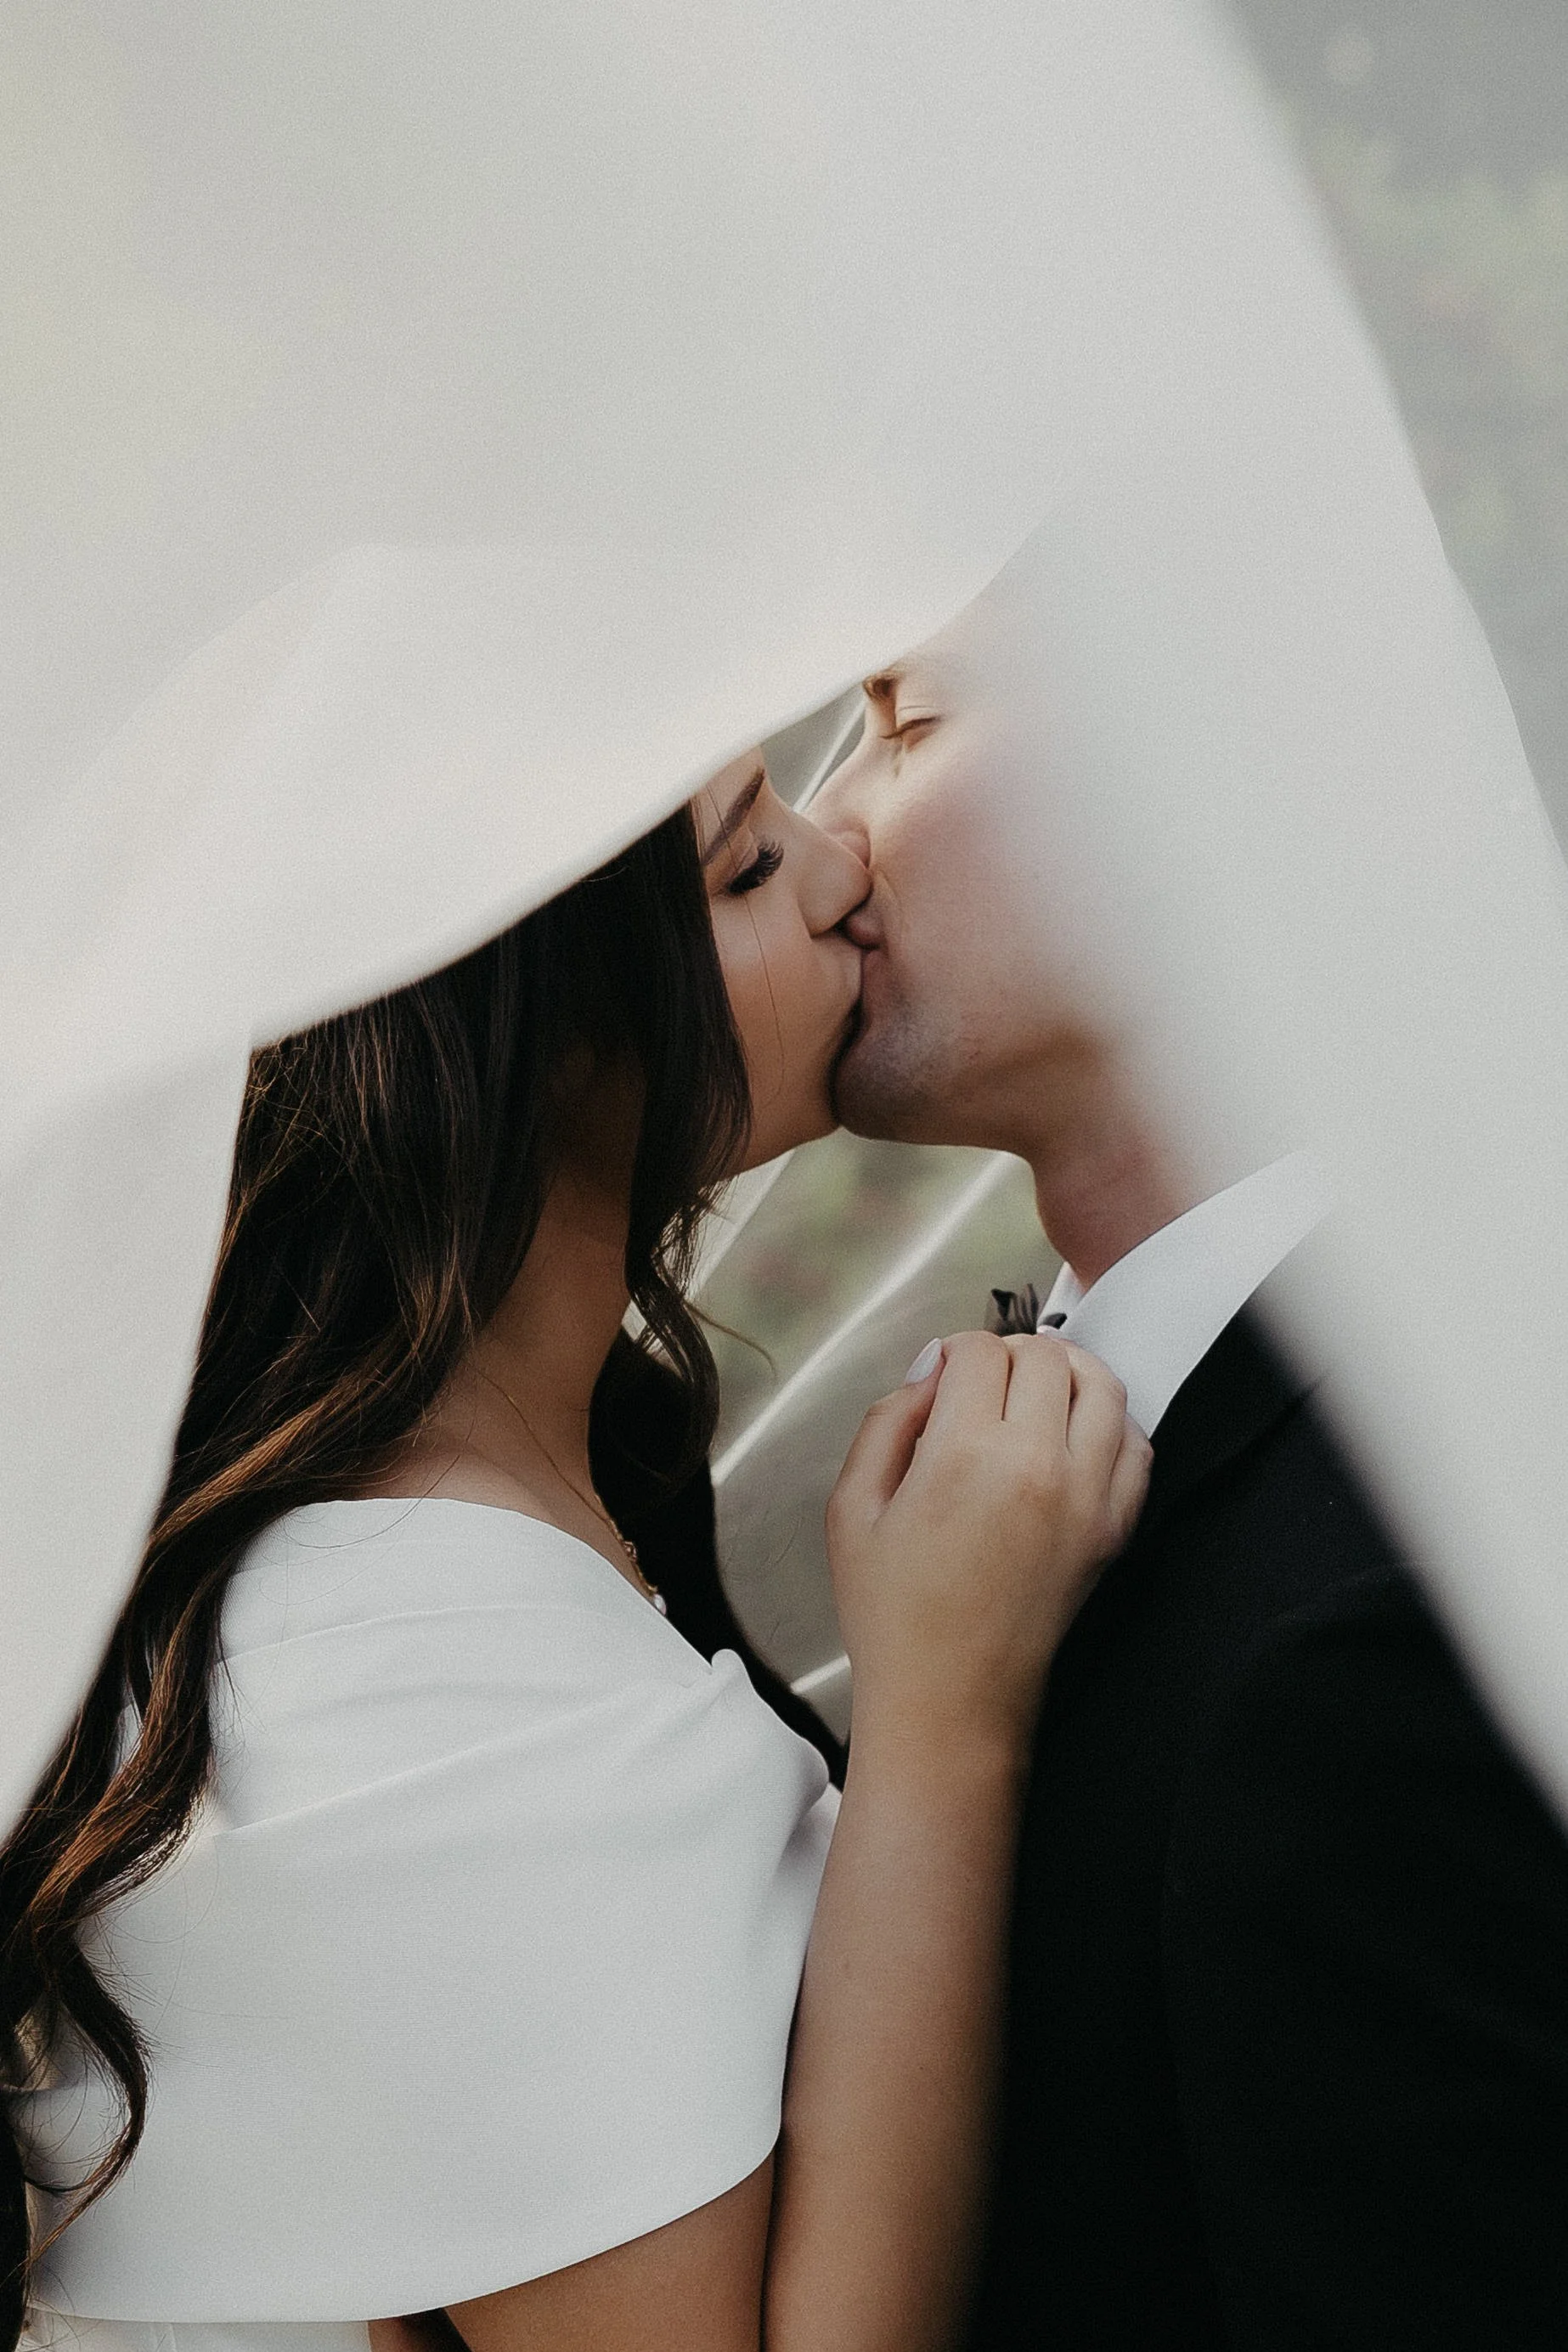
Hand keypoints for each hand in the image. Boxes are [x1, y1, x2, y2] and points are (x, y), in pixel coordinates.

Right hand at [826, 1331, 1149, 1744]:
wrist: (950, 1700)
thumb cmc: (894, 1616)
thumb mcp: (852, 1508)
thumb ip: (887, 1422)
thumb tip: (929, 1372)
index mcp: (964, 1455)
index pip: (980, 1351)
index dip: (953, 1351)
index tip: (940, 1376)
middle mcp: (1037, 1466)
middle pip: (1045, 1357)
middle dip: (1009, 1354)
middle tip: (981, 1381)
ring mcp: (1086, 1498)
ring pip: (1103, 1386)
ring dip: (1067, 1372)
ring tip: (1035, 1389)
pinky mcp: (1113, 1530)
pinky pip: (1136, 1447)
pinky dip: (1111, 1423)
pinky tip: (1074, 1434)